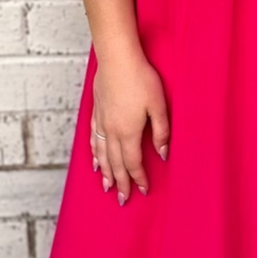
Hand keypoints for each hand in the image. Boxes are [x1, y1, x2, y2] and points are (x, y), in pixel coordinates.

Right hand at [89, 48, 169, 205]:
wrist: (117, 58)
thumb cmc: (141, 78)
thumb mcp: (159, 105)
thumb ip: (161, 132)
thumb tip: (163, 154)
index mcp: (129, 132)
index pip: (133, 163)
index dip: (139, 178)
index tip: (143, 190)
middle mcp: (112, 131)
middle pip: (115, 163)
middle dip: (120, 182)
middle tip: (122, 199)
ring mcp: (102, 121)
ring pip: (102, 154)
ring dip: (105, 172)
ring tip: (106, 186)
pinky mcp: (96, 111)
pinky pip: (93, 139)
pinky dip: (94, 153)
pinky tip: (95, 160)